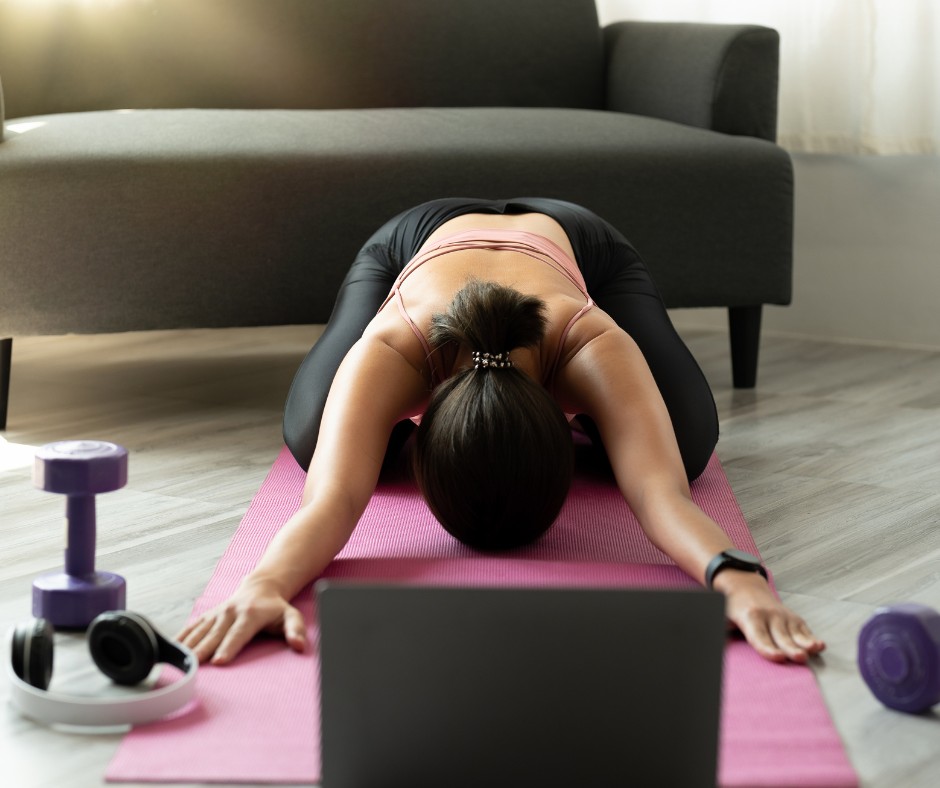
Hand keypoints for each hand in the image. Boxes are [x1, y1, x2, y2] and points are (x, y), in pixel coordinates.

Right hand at [176, 577, 306, 664]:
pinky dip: (180, 639)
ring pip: (199, 631)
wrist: (260, 588)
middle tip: (192, 667)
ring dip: (188, 647)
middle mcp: (230, 612)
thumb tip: (300, 645)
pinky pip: (191, 628)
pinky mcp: (207, 616)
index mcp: (250, 614)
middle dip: (203, 651)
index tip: (219, 661)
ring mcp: (216, 614)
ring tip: (176, 663)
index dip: (229, 647)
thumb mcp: (291, 616)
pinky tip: (170, 650)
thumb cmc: (276, 608)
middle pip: (214, 635)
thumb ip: (296, 630)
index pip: (238, 634)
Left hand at [715, 570, 825, 663]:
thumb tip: (710, 648)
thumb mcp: (721, 617)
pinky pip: (803, 629)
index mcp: (749, 617)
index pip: (759, 637)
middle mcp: (768, 616)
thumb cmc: (732, 607)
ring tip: (813, 651)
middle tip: (798, 657)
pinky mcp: (793, 617)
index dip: (768, 648)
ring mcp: (782, 615)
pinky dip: (811, 637)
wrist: (744, 585)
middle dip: (790, 647)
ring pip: (794, 632)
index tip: (777, 657)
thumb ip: (719, 632)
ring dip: (805, 643)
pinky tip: (820, 646)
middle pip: (780, 636)